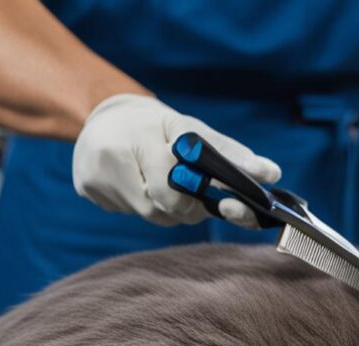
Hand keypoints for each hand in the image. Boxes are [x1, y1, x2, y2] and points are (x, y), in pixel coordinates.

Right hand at [72, 94, 280, 226]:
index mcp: (146, 137)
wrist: (102, 117)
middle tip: (191, 187)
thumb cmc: (155, 126)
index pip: (181, 184)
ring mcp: (97, 175)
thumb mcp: (190, 129)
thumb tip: (271, 174)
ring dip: (169, 207)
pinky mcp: (86, 189)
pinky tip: (138, 183)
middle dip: (189, 203)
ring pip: (153, 215)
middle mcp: (116, 155)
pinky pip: (131, 213)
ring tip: (163, 181)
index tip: (233, 206)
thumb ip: (229, 152)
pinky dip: (145, 204)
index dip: (208, 197)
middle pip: (169, 206)